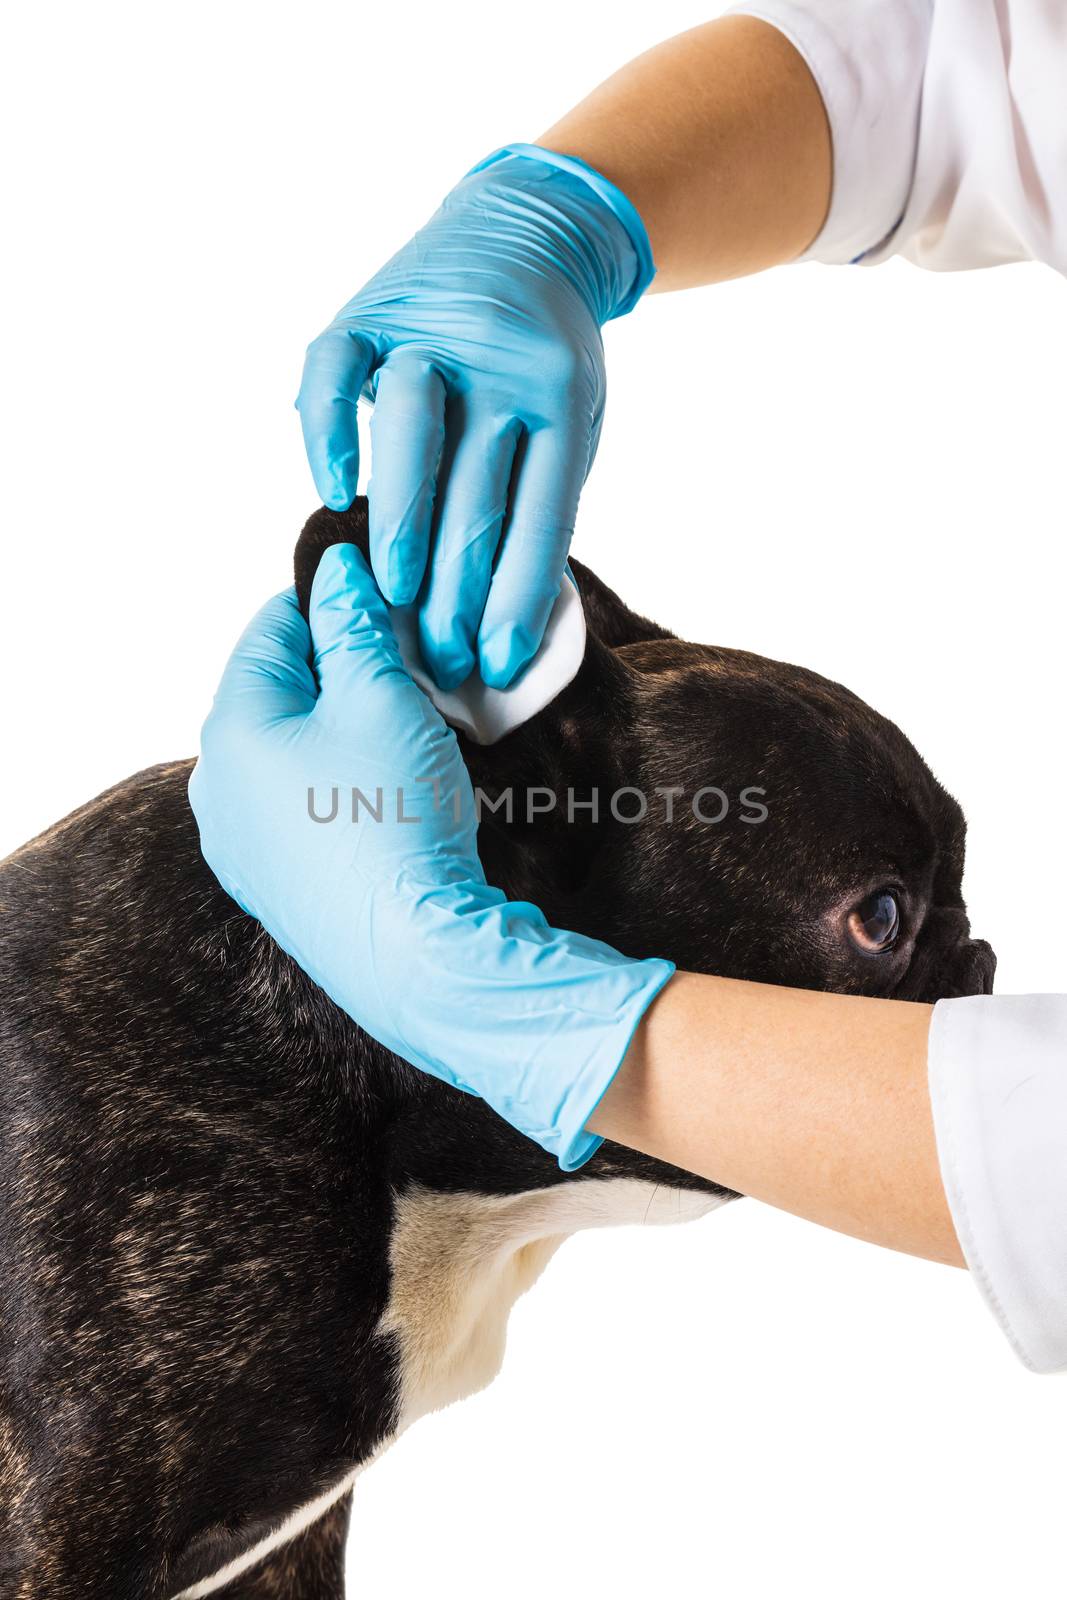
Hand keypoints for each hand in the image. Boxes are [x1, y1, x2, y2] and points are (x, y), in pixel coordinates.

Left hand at [189, 543, 672, 1168]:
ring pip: (294, 754)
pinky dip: (343, 791)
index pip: (274, 626)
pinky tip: (393, 805)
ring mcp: (241, 846)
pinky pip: (303, 812)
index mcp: (230, 725)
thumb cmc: (394, 819)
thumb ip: (355, 626)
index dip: (339, 606)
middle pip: (283, 693)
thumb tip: (335, 570)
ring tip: (415, 744)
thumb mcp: (382, 697)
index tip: (395, 611)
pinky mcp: (276, 889)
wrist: (415, 958)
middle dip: (349, 676)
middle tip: (417, 680)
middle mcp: (217, 786)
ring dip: (348, 734)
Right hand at [296, 145, 652, 691]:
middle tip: (436, 656)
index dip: (517, 598)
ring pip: (412, 429)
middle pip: (475, 489)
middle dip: (455, 586)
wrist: (528, 229)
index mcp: (561, 400)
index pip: (542, 516)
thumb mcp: (572, 421)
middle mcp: (500, 365)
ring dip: (401, 517)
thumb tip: (502, 612)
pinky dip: (328, 427)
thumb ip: (539, 495)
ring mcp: (433, 333)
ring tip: (390, 592)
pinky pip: (338, 370)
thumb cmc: (547, 361)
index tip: (496, 667)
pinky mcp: (370, 311)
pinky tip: (331, 489)